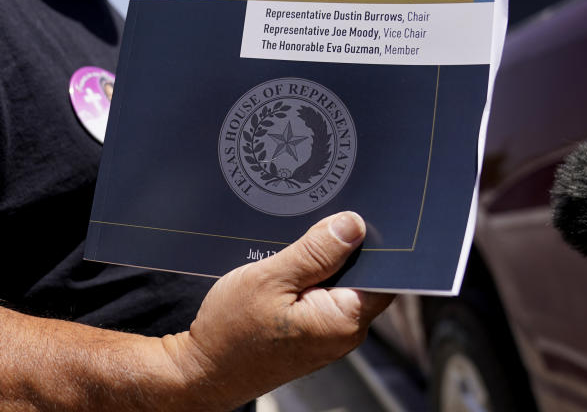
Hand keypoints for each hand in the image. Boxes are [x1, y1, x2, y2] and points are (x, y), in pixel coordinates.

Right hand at [168, 212, 394, 407]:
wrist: (204, 370)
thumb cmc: (231, 330)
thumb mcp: (270, 278)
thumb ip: (315, 252)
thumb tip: (352, 225)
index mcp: (343, 319)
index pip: (383, 273)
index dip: (370, 242)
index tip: (349, 216)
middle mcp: (344, 332)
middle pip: (361, 276)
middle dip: (339, 249)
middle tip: (309, 228)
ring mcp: (329, 336)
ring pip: (339, 285)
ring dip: (319, 264)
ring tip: (291, 252)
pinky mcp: (313, 335)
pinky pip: (322, 297)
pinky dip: (308, 280)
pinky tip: (284, 271)